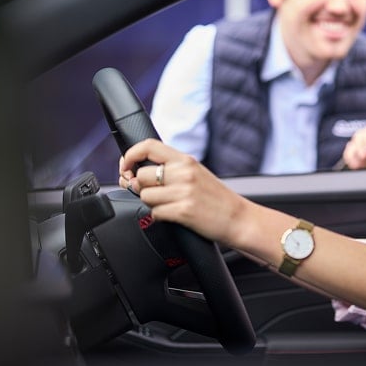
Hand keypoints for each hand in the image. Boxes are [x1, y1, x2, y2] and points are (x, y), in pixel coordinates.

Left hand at [119, 139, 245, 245]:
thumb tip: (136, 174)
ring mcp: (184, 192)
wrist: (240, 219)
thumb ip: (172, 169)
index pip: (148, 146)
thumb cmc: (218, 199)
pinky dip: (159, 217)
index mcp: (186, 160)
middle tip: (153, 194)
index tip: (125, 167)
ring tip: (168, 206)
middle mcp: (184, 172)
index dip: (130, 155)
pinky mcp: (183, 211)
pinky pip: (155, 213)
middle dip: (141, 188)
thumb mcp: (197, 174)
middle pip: (141, 176)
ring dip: (151, 204)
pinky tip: (173, 216)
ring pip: (145, 196)